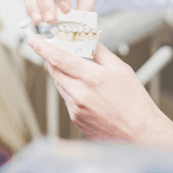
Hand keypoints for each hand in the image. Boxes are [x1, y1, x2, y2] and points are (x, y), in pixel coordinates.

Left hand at [26, 36, 172, 155]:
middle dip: (55, 59)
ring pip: (60, 84)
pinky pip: (67, 98)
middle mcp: (80, 94)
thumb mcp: (121, 69)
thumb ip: (100, 53)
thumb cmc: (134, 103)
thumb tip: (88, 40)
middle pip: (55, 70)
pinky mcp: (75, 119)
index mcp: (91, 78)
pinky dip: (72, 90)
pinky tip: (89, 92)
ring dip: (65, 75)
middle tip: (62, 51)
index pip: (59, 58)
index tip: (33, 39)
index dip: (43, 47)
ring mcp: (76, 108)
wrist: (139, 133)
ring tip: (85, 75)